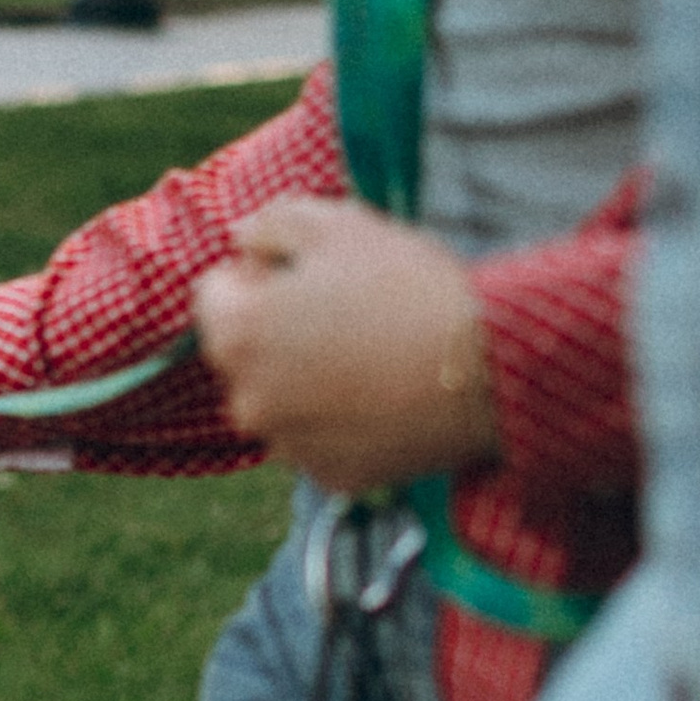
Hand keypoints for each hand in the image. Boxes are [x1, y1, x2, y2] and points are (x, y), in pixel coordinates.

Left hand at [193, 199, 500, 489]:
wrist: (485, 367)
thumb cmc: (407, 287)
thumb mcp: (337, 224)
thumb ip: (270, 223)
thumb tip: (241, 241)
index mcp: (235, 336)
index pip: (214, 294)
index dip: (259, 272)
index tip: (308, 271)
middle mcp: (246, 402)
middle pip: (245, 353)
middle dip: (279, 330)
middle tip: (349, 310)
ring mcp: (287, 447)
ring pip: (282, 400)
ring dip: (308, 378)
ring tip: (374, 353)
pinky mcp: (330, 477)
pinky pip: (321, 440)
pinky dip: (342, 420)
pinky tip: (386, 395)